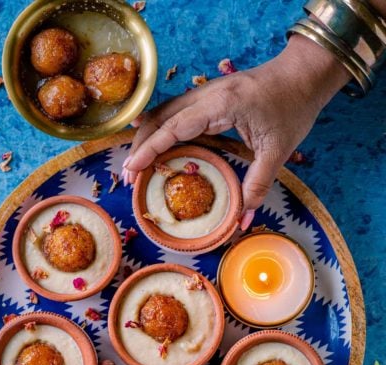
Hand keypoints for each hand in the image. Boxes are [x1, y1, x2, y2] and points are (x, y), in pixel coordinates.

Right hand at [123, 35, 349, 228]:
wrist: (303, 74)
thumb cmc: (293, 107)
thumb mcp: (278, 151)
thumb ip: (257, 187)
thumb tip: (242, 221)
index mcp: (221, 104)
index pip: (174, 127)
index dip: (150, 149)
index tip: (132, 168)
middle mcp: (207, 94)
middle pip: (160, 118)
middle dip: (140, 147)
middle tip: (129, 177)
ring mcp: (205, 92)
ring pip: (164, 112)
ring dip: (147, 138)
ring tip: (135, 166)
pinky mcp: (208, 96)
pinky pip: (175, 112)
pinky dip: (159, 129)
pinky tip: (151, 143)